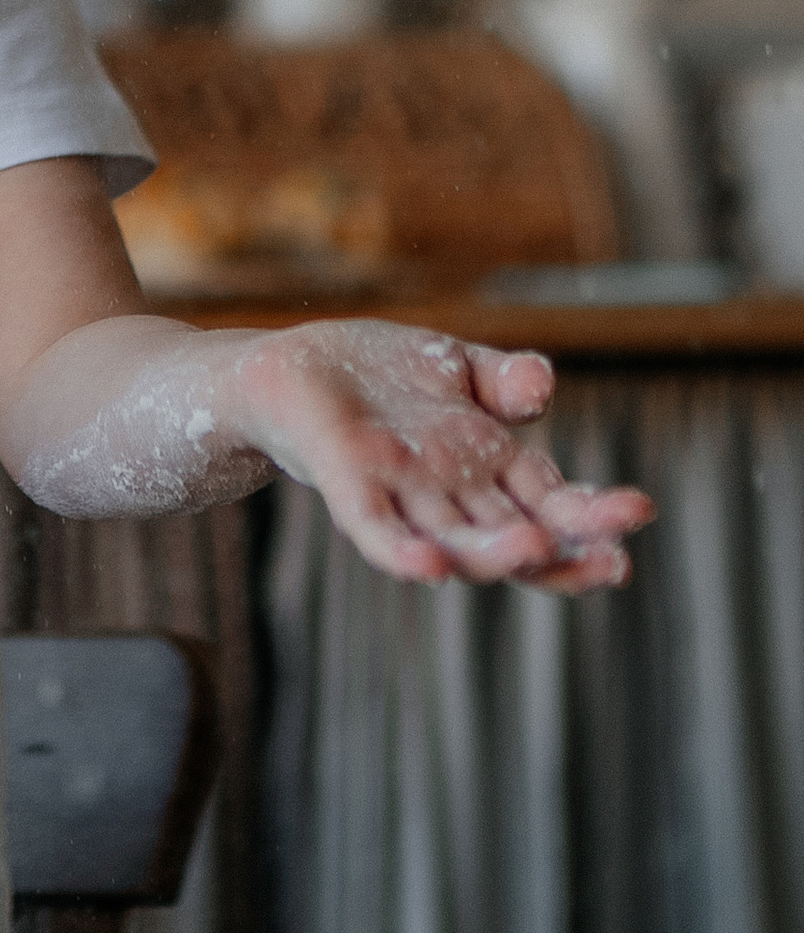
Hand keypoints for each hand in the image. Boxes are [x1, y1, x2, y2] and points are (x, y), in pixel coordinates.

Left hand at [238, 321, 654, 591]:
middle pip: (519, 539)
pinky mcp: (352, 492)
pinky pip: (381, 536)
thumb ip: (503, 379)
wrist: (293, 368)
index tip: (639, 512)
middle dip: (567, 553)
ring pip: (460, 545)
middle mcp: (455, 496)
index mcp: (491, 468)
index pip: (554, 504)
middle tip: (617, 559)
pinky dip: (406, 556)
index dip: (594, 515)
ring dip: (497, 557)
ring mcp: (405, 500)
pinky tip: (430, 567)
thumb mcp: (453, 365)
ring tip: (535, 549)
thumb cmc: (378, 373)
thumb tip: (544, 381)